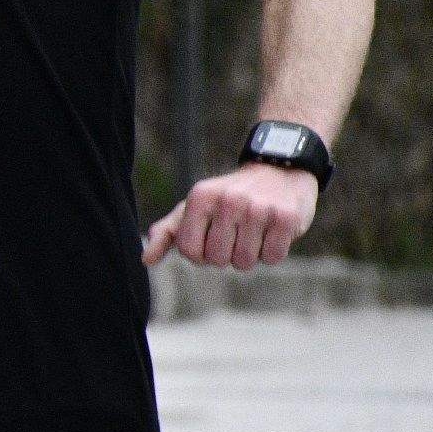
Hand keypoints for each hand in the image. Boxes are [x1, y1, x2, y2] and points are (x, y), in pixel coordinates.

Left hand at [142, 162, 319, 269]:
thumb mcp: (195, 206)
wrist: (279, 169)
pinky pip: (272, 257)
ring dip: (250, 255)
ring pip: (245, 262)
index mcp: (201, 196)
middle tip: (236, 234)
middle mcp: (229, 200)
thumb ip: (168, 232)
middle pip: (218, 260)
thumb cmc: (230, 196)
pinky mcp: (286, 218)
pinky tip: (272, 231)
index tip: (210, 239)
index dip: (201, 255)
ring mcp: (259, 208)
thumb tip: (146, 259)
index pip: (189, 251)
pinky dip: (272, 252)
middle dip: (226, 255)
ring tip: (254, 231)